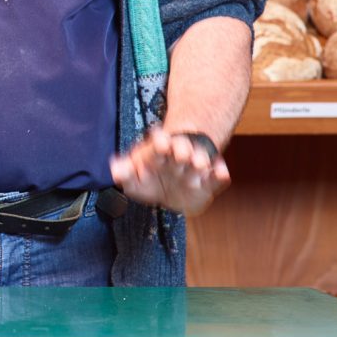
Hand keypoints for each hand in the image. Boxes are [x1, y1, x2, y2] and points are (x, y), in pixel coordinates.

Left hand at [109, 127, 230, 215]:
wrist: (172, 194)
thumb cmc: (151, 180)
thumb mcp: (134, 181)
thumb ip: (125, 174)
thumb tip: (115, 170)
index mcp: (159, 153)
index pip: (159, 143)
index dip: (160, 141)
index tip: (160, 142)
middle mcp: (178, 157)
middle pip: (181, 148)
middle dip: (182, 148)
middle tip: (181, 154)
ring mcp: (194, 168)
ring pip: (200, 160)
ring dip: (200, 160)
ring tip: (199, 163)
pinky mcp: (208, 182)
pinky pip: (217, 176)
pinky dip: (220, 173)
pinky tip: (221, 172)